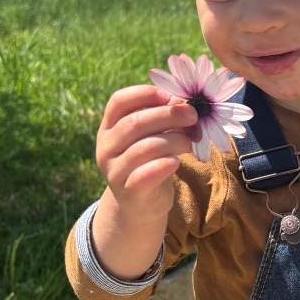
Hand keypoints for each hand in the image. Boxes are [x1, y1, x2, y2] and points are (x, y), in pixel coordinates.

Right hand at [91, 85, 195, 280]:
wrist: (140, 205)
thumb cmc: (149, 163)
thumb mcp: (152, 137)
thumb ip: (162, 119)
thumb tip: (183, 103)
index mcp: (109, 127)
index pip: (119, 101)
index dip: (145, 94)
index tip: (171, 95)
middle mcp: (106, 147)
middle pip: (134, 123)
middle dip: (168, 115)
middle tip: (193, 115)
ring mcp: (114, 171)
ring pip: (144, 147)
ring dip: (174, 140)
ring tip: (192, 142)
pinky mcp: (128, 192)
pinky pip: (145, 174)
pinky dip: (164, 165)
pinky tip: (177, 162)